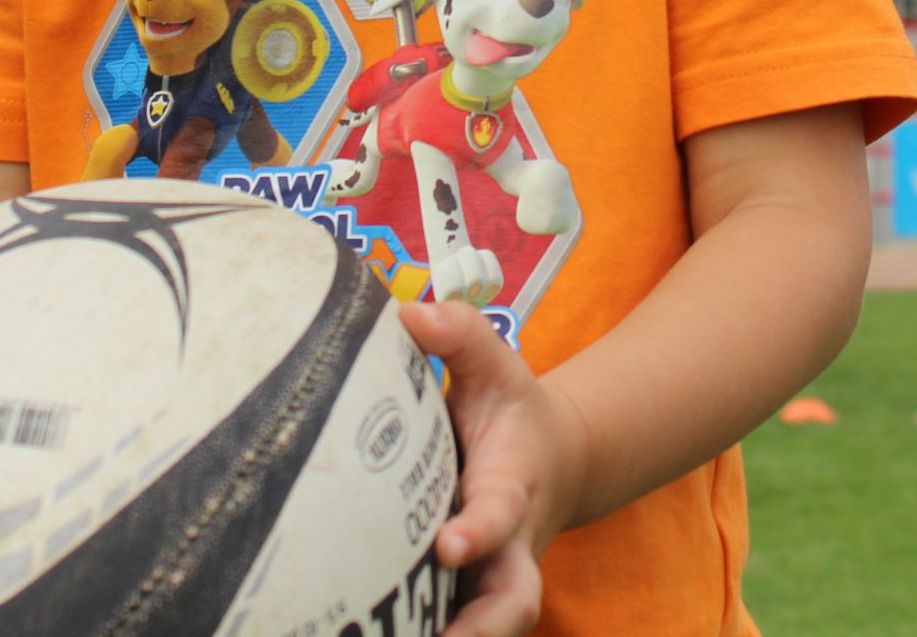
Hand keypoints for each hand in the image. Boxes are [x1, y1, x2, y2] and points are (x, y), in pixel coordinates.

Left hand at [399, 300, 590, 636]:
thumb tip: (407, 312)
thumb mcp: (495, 366)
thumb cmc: (510, 412)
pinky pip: (456, 626)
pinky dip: (417, 632)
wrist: (555, 462)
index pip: (499, 513)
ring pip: (490, 627)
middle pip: (513, 603)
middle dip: (482, 626)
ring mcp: (490, 579)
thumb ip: (459, 335)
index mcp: (512, 487)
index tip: (448, 545)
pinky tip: (362, 636)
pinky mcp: (468, 599)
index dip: (479, 533)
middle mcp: (507, 546)